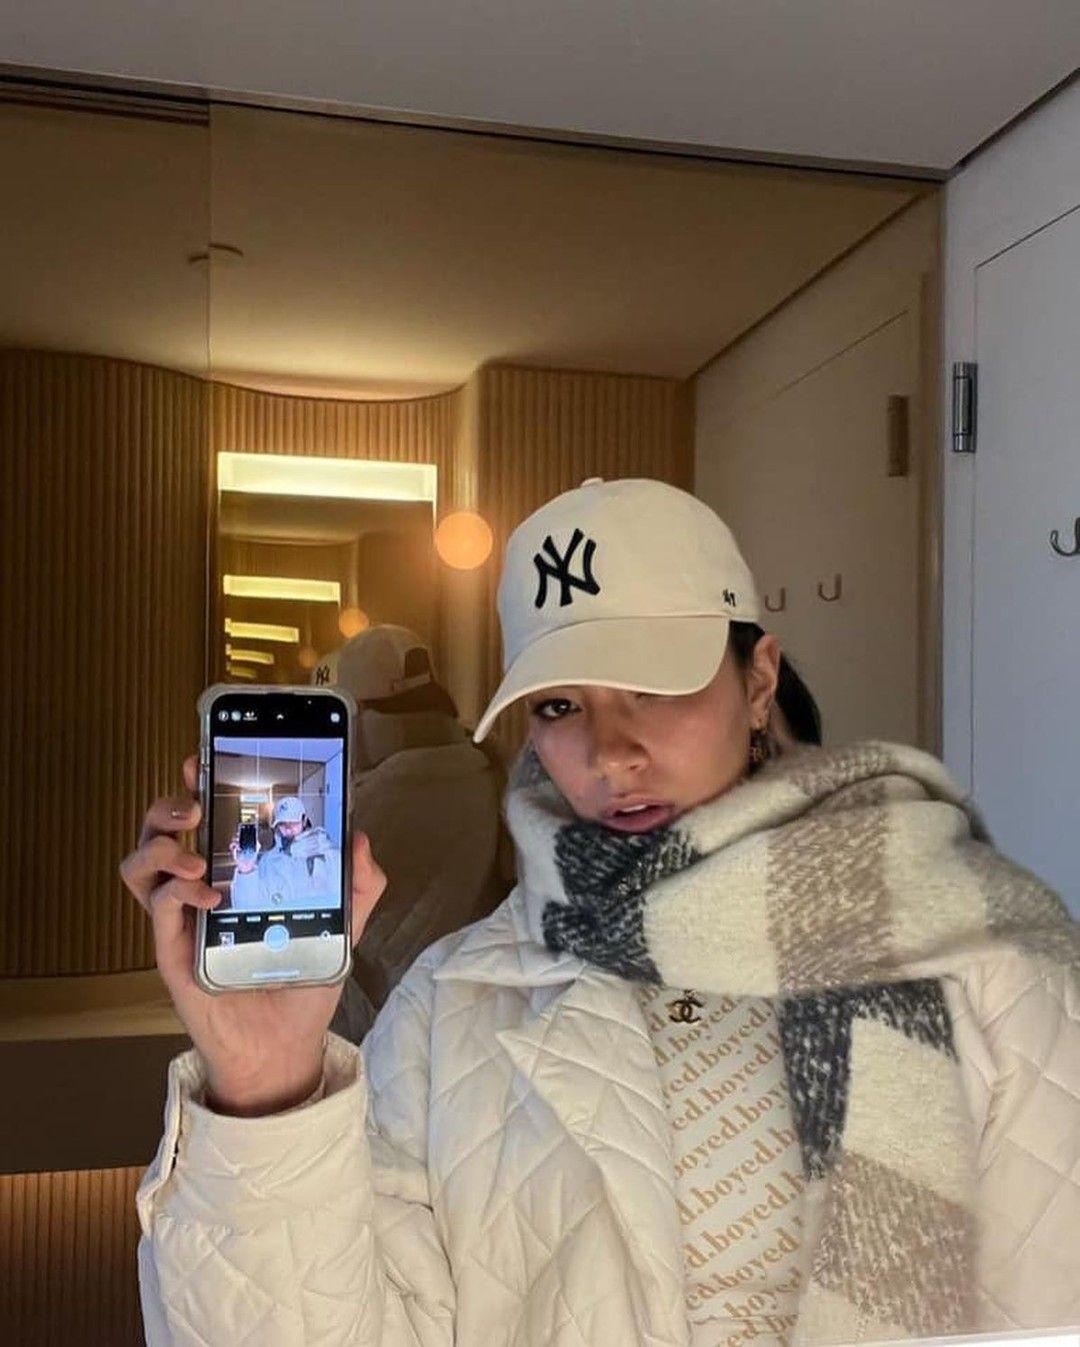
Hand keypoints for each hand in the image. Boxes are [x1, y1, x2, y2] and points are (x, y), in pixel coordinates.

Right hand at [120, 756, 385, 1115]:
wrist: (285, 1048)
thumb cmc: (302, 983)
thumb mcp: (343, 928)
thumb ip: (359, 885)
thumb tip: (360, 839)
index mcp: (231, 875)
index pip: (203, 819)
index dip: (198, 783)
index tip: (206, 756)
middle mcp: (197, 891)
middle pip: (157, 831)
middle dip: (167, 803)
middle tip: (195, 797)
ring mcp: (180, 921)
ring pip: (139, 863)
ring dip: (161, 844)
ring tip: (197, 851)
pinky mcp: (173, 952)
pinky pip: (155, 908)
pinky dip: (175, 890)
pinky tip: (208, 894)